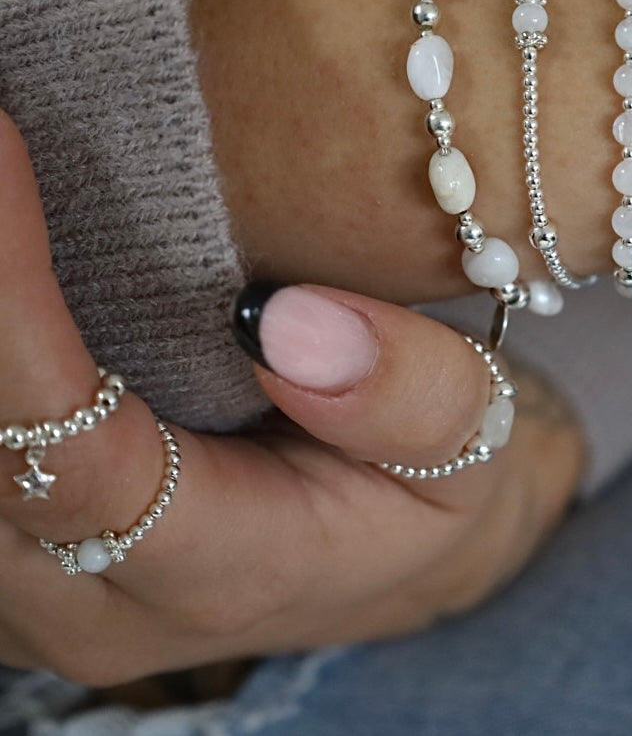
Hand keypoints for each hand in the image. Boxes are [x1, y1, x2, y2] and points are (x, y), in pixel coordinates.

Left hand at [0, 111, 583, 685]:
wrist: (363, 554)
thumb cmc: (413, 495)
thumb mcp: (467, 453)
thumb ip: (412, 399)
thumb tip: (292, 322)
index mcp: (218, 572)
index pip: (77, 461)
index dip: (16, 313)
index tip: (3, 150)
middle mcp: (92, 600)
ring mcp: (32, 589)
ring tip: (4, 175)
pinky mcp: (8, 550)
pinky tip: (12, 255)